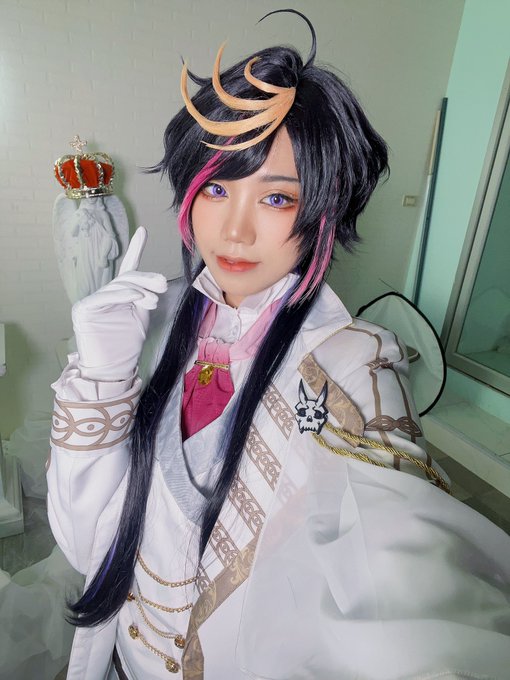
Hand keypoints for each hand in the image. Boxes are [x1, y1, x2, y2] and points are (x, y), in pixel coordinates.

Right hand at [72, 227, 167, 381]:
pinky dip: (123, 296)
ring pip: (119, 286)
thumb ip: (146, 299)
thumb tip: (154, 284)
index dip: (135, 249)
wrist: (112, 370)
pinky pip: (104, 296)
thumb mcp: (142, 318)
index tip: (143, 230)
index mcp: (120, 296)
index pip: (128, 269)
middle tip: (162, 285)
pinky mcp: (83, 309)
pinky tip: (137, 299)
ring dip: (139, 291)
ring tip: (152, 302)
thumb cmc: (127, 347)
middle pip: (127, 277)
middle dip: (146, 278)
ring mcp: (92, 301)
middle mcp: (105, 295)